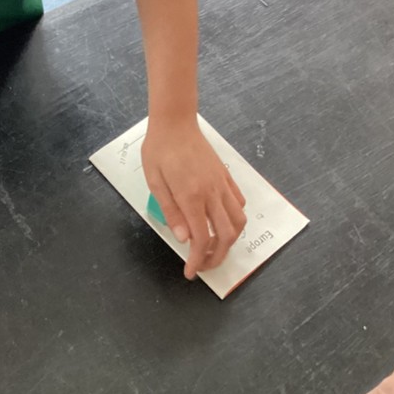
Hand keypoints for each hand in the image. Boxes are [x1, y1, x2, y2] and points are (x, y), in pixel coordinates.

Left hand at [142, 117, 246, 279]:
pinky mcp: (225, 175)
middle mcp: (212, 192)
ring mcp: (222, 183)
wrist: (175, 121)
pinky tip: (221, 221)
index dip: (196, 260)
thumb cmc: (159, 149)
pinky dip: (235, 218)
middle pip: (226, 235)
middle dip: (216, 257)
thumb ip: (170, 210)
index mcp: (191, 196)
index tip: (190, 272)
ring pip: (238, 221)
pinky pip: (239, 202)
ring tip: (214, 247)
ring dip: (229, 240)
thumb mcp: (155, 181)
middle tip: (203, 266)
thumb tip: (183, 239)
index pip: (200, 238)